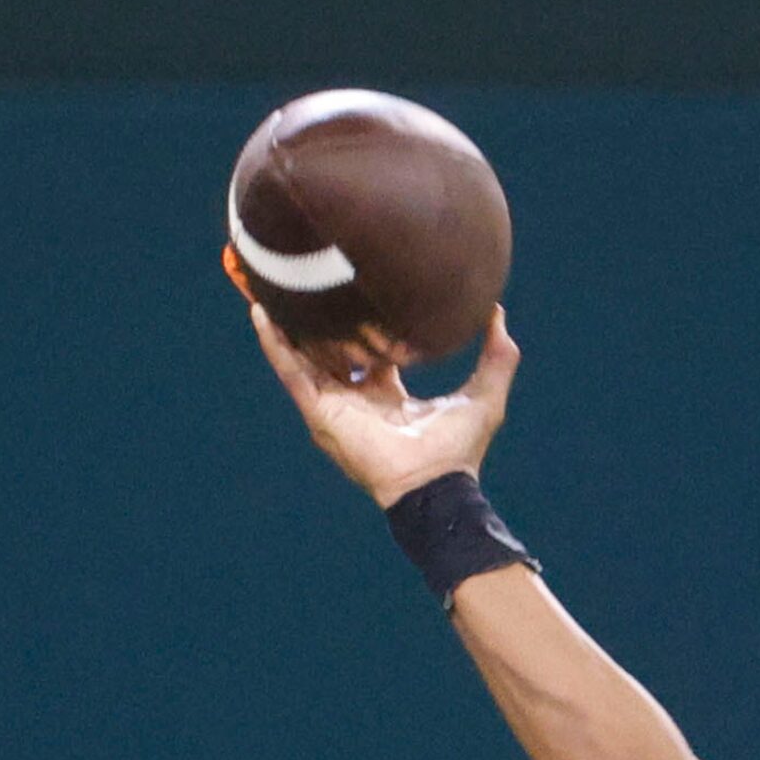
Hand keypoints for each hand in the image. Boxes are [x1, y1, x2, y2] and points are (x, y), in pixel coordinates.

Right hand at [250, 301, 519, 507]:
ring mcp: (334, 404)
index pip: (368, 349)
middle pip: (328, 348)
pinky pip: (290, 371)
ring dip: (285, 321)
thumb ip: (498, 356)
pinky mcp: (319, 411)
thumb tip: (498, 312)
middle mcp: (356, 396)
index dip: (363, 322)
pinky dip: (275, 343)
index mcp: (387, 392)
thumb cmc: (458, 449)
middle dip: (313, 318)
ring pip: (301, 354)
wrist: (435, 483)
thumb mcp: (484, 394)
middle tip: (301, 276)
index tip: (360, 286)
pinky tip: (261, 312)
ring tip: (267, 280)